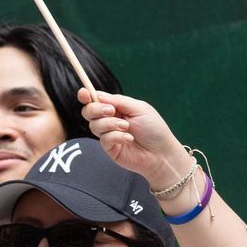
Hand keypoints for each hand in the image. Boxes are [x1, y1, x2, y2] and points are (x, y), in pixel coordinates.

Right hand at [79, 90, 193, 193]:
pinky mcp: (110, 149)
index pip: (96, 100)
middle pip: (88, 112)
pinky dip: (116, 136)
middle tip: (111, 111)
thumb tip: (98, 95)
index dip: (86, 95)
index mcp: (117, 108)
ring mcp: (109, 135)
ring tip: (126, 127)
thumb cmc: (154, 129)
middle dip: (96, 109)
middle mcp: (110, 120)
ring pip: (94, 125)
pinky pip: (104, 139)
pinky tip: (129, 138)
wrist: (162, 153)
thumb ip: (119, 101)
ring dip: (110, 124)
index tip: (84, 93)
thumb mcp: (139, 108)